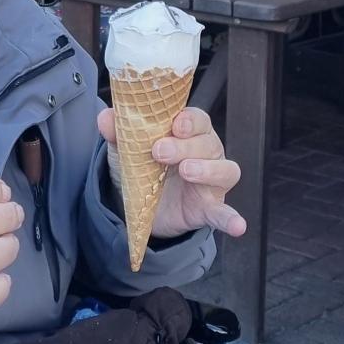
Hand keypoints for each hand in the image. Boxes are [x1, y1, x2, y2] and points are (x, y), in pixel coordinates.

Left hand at [97, 104, 244, 240]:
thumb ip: (118, 132)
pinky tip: (238, 227)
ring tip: (186, 171)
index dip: (190, 119)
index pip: (198, 119)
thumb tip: (105, 116)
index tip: (174, 123)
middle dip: (186, 145)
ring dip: (208, 169)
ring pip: (226, 170)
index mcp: (189, 132)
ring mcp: (211, 181)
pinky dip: (231, 219)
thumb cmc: (142, 166)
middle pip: (208, 142)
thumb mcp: (126, 149)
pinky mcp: (208, 208)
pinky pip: (224, 213)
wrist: (138, 206)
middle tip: (159, 152)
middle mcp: (207, 152)